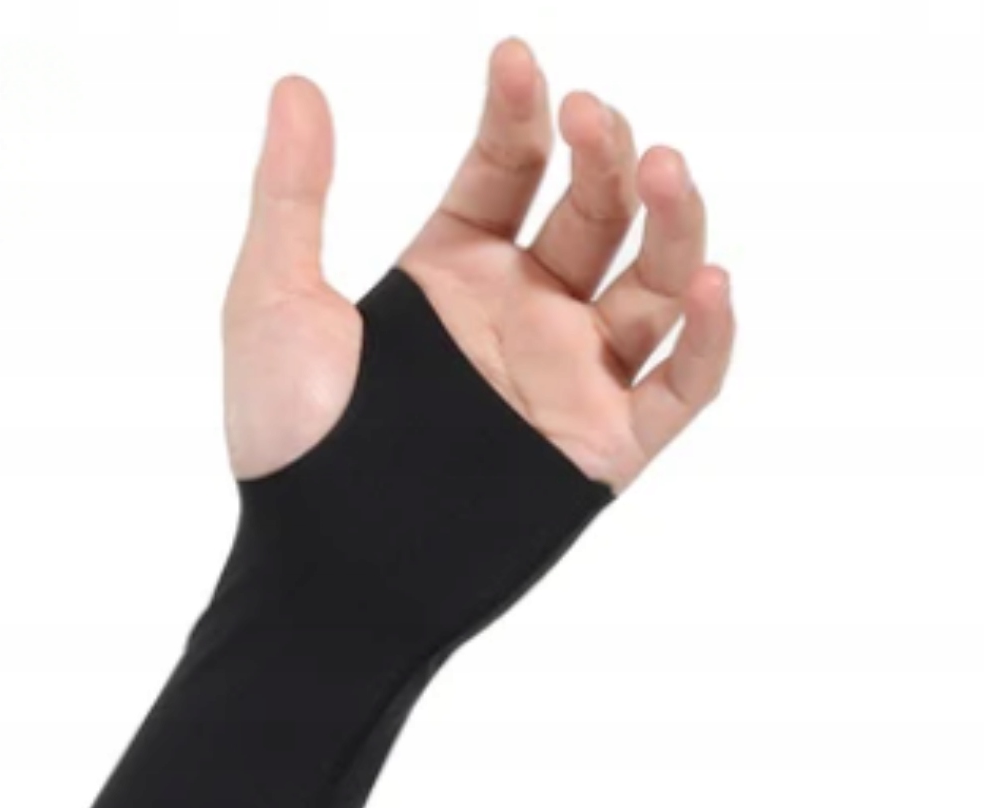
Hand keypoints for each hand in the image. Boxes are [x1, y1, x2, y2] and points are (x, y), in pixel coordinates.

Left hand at [222, 38, 732, 490]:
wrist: (321, 571)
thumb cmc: (288, 449)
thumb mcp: (273, 305)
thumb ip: (291, 197)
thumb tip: (295, 86)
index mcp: (455, 274)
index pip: (510, 168)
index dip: (520, 113)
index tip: (515, 60)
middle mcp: (524, 316)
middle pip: (595, 212)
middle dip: (605, 155)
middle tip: (595, 117)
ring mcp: (570, 379)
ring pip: (655, 284)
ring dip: (673, 222)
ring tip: (664, 168)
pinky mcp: (602, 449)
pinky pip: (680, 388)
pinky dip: (708, 339)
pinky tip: (709, 283)